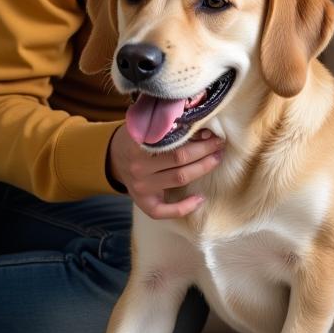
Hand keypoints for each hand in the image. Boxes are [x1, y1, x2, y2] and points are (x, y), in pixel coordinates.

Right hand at [108, 125, 223, 218]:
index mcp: (137, 145)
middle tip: (219, 144)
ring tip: (216, 158)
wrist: (114, 158)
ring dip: (202, 168)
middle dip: (204, 150)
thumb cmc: (137, 139)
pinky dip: (184, 208)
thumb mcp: (144, 126)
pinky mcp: (143, 203)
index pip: (173, 141)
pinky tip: (200, 198)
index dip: (196, 137)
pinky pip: (164, 211)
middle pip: (179, 159)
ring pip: (179, 178)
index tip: (211, 132)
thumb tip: (197, 120)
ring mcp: (140, 188)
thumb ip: (164, 124)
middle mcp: (138, 168)